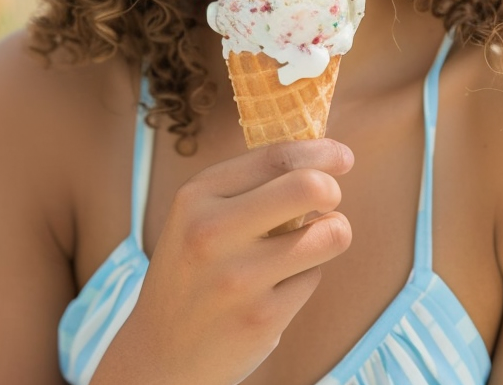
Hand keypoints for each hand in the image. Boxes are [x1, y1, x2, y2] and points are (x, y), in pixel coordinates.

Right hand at [90, 139, 353, 384]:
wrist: (160, 351)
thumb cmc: (192, 272)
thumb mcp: (198, 216)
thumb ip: (248, 187)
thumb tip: (320, 160)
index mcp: (196, 196)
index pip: (276, 156)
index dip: (320, 152)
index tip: (342, 157)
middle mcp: (212, 230)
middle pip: (309, 186)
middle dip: (332, 189)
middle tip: (328, 202)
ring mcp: (238, 277)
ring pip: (329, 234)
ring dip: (331, 235)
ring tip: (308, 244)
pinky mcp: (262, 317)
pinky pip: (313, 278)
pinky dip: (303, 278)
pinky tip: (274, 288)